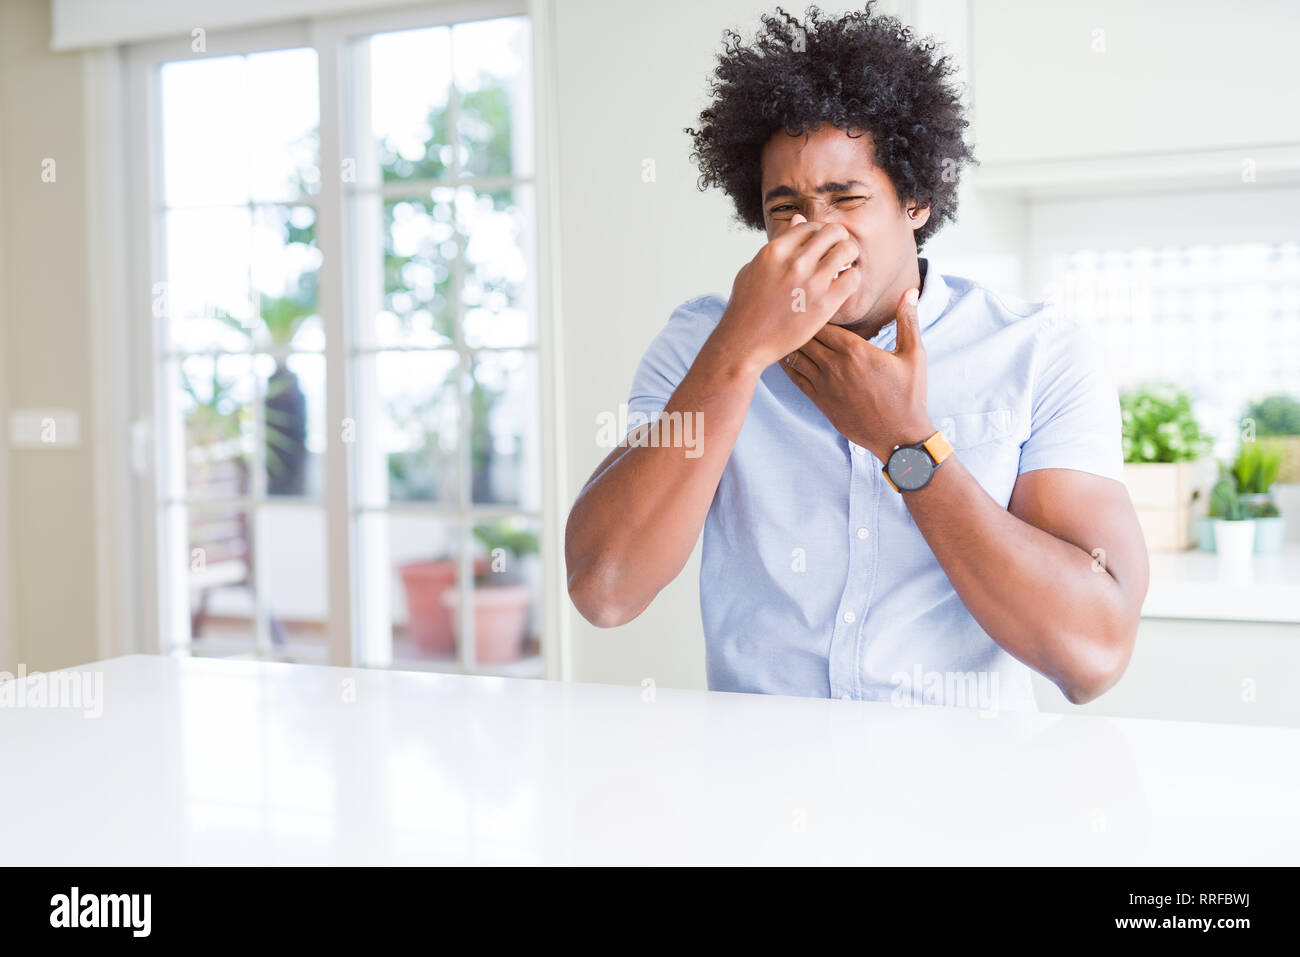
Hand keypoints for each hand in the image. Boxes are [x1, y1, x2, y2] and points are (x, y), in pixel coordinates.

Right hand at [717, 212, 861, 369]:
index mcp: (775, 250)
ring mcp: (811, 282)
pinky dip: (852, 279)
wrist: (745, 343)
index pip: (810, 225)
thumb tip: (799, 220)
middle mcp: (794, 262)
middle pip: (833, 231)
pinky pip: (853, 278)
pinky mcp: (825, 303)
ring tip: (843, 267)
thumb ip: (779, 244)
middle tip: (836, 252)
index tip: (820, 246)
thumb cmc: (746, 307)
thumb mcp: (754, 268)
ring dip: (849, 257)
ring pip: (847, 250)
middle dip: (838, 239)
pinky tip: (843, 286)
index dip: (819, 233)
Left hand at [781, 286, 934, 461]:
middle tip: (791, 313)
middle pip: (804, 336)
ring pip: (795, 356)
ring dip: (789, 342)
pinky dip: (787, 363)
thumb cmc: (909, 395)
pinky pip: (795, 377)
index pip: (822, 321)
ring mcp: (824, 385)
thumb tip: (910, 291)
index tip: (811, 301)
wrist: (899, 436)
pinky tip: (782, 354)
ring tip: (783, 330)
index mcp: (855, 350)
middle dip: (798, 324)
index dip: (814, 310)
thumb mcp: (914, 355)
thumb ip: (908, 320)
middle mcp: (835, 366)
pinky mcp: (819, 401)